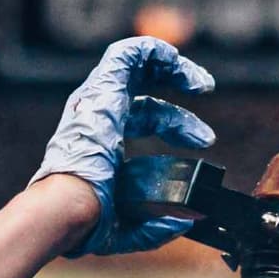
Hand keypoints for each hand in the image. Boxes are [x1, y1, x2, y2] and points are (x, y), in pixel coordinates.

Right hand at [33, 36, 216, 256]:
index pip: (142, 120)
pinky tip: (176, 58)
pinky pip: (128, 54)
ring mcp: (99, 101)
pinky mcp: (104, 89)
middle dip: (178, 106)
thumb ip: (154, 227)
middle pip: (143, 98)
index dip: (176, 126)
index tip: (204, 141)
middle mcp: (99, 117)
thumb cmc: (88, 218)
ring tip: (201, 82)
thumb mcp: (127, 227)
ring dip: (172, 68)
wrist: (72, 205)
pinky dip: (153, 50)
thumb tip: (183, 223)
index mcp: (102, 142)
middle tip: (206, 118)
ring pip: (135, 66)